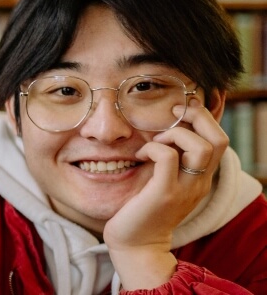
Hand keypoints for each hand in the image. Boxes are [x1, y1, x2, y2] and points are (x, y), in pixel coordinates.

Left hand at [105, 99, 224, 288]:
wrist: (136, 245)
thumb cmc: (143, 210)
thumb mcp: (163, 181)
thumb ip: (170, 161)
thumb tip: (163, 132)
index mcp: (201, 178)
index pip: (220, 140)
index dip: (205, 118)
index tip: (180, 111)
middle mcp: (199, 182)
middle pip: (219, 139)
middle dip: (198, 117)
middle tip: (173, 113)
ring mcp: (184, 188)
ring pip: (200, 147)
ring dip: (175, 133)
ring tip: (156, 139)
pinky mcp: (164, 193)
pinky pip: (168, 157)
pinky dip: (153, 147)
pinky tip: (140, 155)